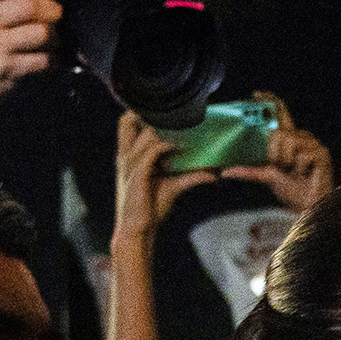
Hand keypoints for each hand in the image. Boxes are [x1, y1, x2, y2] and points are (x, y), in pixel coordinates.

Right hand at [114, 111, 214, 245]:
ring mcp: (130, 164)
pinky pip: (152, 151)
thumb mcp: (173, 187)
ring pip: (146, 134)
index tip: (166, 110)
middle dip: (149, 114)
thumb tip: (214, 173)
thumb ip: (191, 176)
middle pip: (127, 121)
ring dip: (166, 130)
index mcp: (129, 156)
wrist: (137, 229)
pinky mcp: (137, 174)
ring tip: (185, 129)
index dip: (141, 113)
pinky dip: (166, 146)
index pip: (126, 124)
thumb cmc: (150, 208)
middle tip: (176, 116)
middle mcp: (126, 156)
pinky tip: (179, 147)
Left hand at [220, 92, 334, 212]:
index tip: (257, 94)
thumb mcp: (266, 177)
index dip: (270, 102)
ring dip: (287, 161)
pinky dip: (299, 167)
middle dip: (275, 153)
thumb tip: (225, 172)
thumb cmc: (291, 190)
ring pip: (289, 141)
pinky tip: (305, 173)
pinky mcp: (322, 153)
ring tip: (295, 172)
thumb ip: (249, 171)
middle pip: (279, 132)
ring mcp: (313, 144)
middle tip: (282, 168)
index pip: (280, 114)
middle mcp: (301, 137)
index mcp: (288, 139)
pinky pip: (302, 154)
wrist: (309, 206)